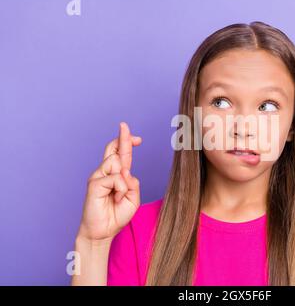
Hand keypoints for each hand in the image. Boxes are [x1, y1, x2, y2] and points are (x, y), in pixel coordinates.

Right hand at [78, 122, 141, 242]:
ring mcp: (99, 176)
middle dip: (122, 137)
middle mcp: (106, 172)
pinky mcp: (94, 183)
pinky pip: (115, 178)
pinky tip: (116, 198)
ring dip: (124, 179)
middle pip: (114, 149)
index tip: (137, 138)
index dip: (127, 142)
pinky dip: (120, 189)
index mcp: (117, 175)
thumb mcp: (133, 199)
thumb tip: (125, 170)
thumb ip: (133, 183)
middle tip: (124, 125)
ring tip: (119, 195)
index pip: (121, 154)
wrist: (103, 232)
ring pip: (117, 162)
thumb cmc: (116, 215)